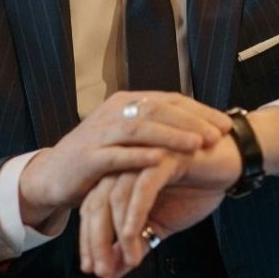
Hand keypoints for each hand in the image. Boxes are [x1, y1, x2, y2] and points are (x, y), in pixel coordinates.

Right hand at [17, 91, 231, 231]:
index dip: (199, 111)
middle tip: (219, 134)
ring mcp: (99, 133)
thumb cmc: (98, 160)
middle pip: (159, 109)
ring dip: (172, 135)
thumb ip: (155, 130)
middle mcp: (114, 112)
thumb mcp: (127, 138)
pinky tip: (161, 161)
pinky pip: (116, 154)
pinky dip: (139, 156)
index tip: (226, 124)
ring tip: (198, 145)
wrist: (52, 177)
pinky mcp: (88, 157)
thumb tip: (197, 129)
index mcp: (126, 103)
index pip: (170, 100)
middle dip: (192, 121)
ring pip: (140, 128)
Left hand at [78, 145, 235, 277]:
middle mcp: (127, 163)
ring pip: (115, 197)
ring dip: (116, 234)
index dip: (89, 240)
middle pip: (97, 203)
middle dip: (96, 241)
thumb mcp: (164, 222)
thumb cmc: (200, 186)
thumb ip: (138, 242)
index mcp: (122, 174)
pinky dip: (135, 215)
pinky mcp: (164, 157)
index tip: (93, 268)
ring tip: (128, 261)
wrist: (234, 163)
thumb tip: (113, 271)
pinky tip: (133, 237)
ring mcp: (143, 158)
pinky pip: (142, 188)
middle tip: (101, 271)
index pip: (93, 208)